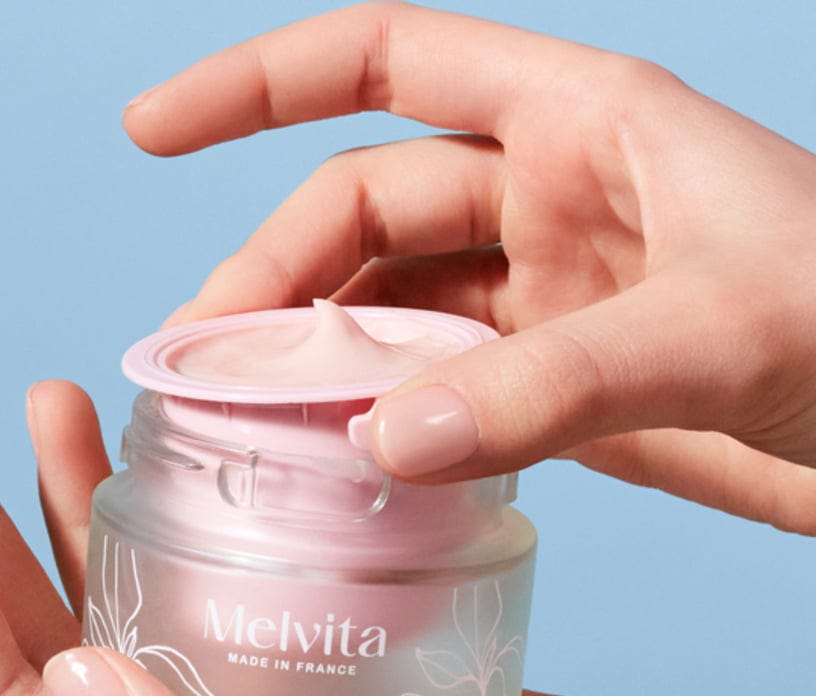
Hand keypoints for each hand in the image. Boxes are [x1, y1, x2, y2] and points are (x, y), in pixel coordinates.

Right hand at [124, 2, 815, 531]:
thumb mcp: (711, 334)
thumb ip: (547, 387)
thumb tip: (381, 444)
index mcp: (584, 122)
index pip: (382, 65)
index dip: (255, 86)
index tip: (147, 132)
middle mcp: (555, 199)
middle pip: (365, 214)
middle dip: (275, 280)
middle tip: (198, 375)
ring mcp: (556, 300)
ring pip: (398, 314)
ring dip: (325, 362)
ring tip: (251, 430)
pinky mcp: (567, 392)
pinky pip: (447, 393)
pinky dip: (391, 425)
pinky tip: (347, 466)